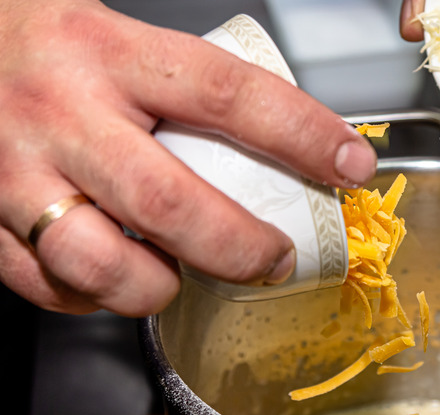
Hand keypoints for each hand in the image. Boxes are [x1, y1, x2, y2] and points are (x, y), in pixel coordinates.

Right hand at [0, 0, 376, 316]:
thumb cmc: (54, 42)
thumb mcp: (126, 36)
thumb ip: (192, 87)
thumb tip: (285, 144)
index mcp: (113, 54)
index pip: (230, 96)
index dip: (303, 136)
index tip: (350, 164)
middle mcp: (64, 113)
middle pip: (169, 203)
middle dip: (239, 248)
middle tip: (275, 259)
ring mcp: (16, 171)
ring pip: (98, 261)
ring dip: (160, 286)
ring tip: (186, 276)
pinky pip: (44, 284)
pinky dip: (94, 297)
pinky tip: (118, 278)